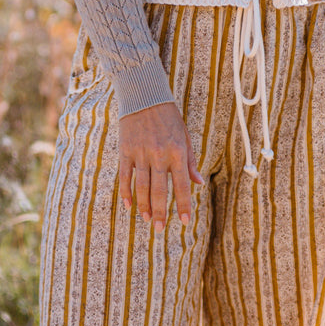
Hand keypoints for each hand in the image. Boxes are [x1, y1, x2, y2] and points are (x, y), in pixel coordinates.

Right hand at [118, 102, 202, 230]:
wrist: (144, 96)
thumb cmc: (169, 118)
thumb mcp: (185, 137)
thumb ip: (190, 162)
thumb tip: (198, 184)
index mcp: (177, 152)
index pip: (181, 185)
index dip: (182, 205)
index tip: (183, 222)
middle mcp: (159, 155)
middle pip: (159, 191)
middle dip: (160, 212)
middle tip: (160, 229)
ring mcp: (141, 153)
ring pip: (142, 187)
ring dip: (144, 206)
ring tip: (146, 220)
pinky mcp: (126, 151)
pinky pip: (125, 176)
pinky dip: (127, 192)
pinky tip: (129, 205)